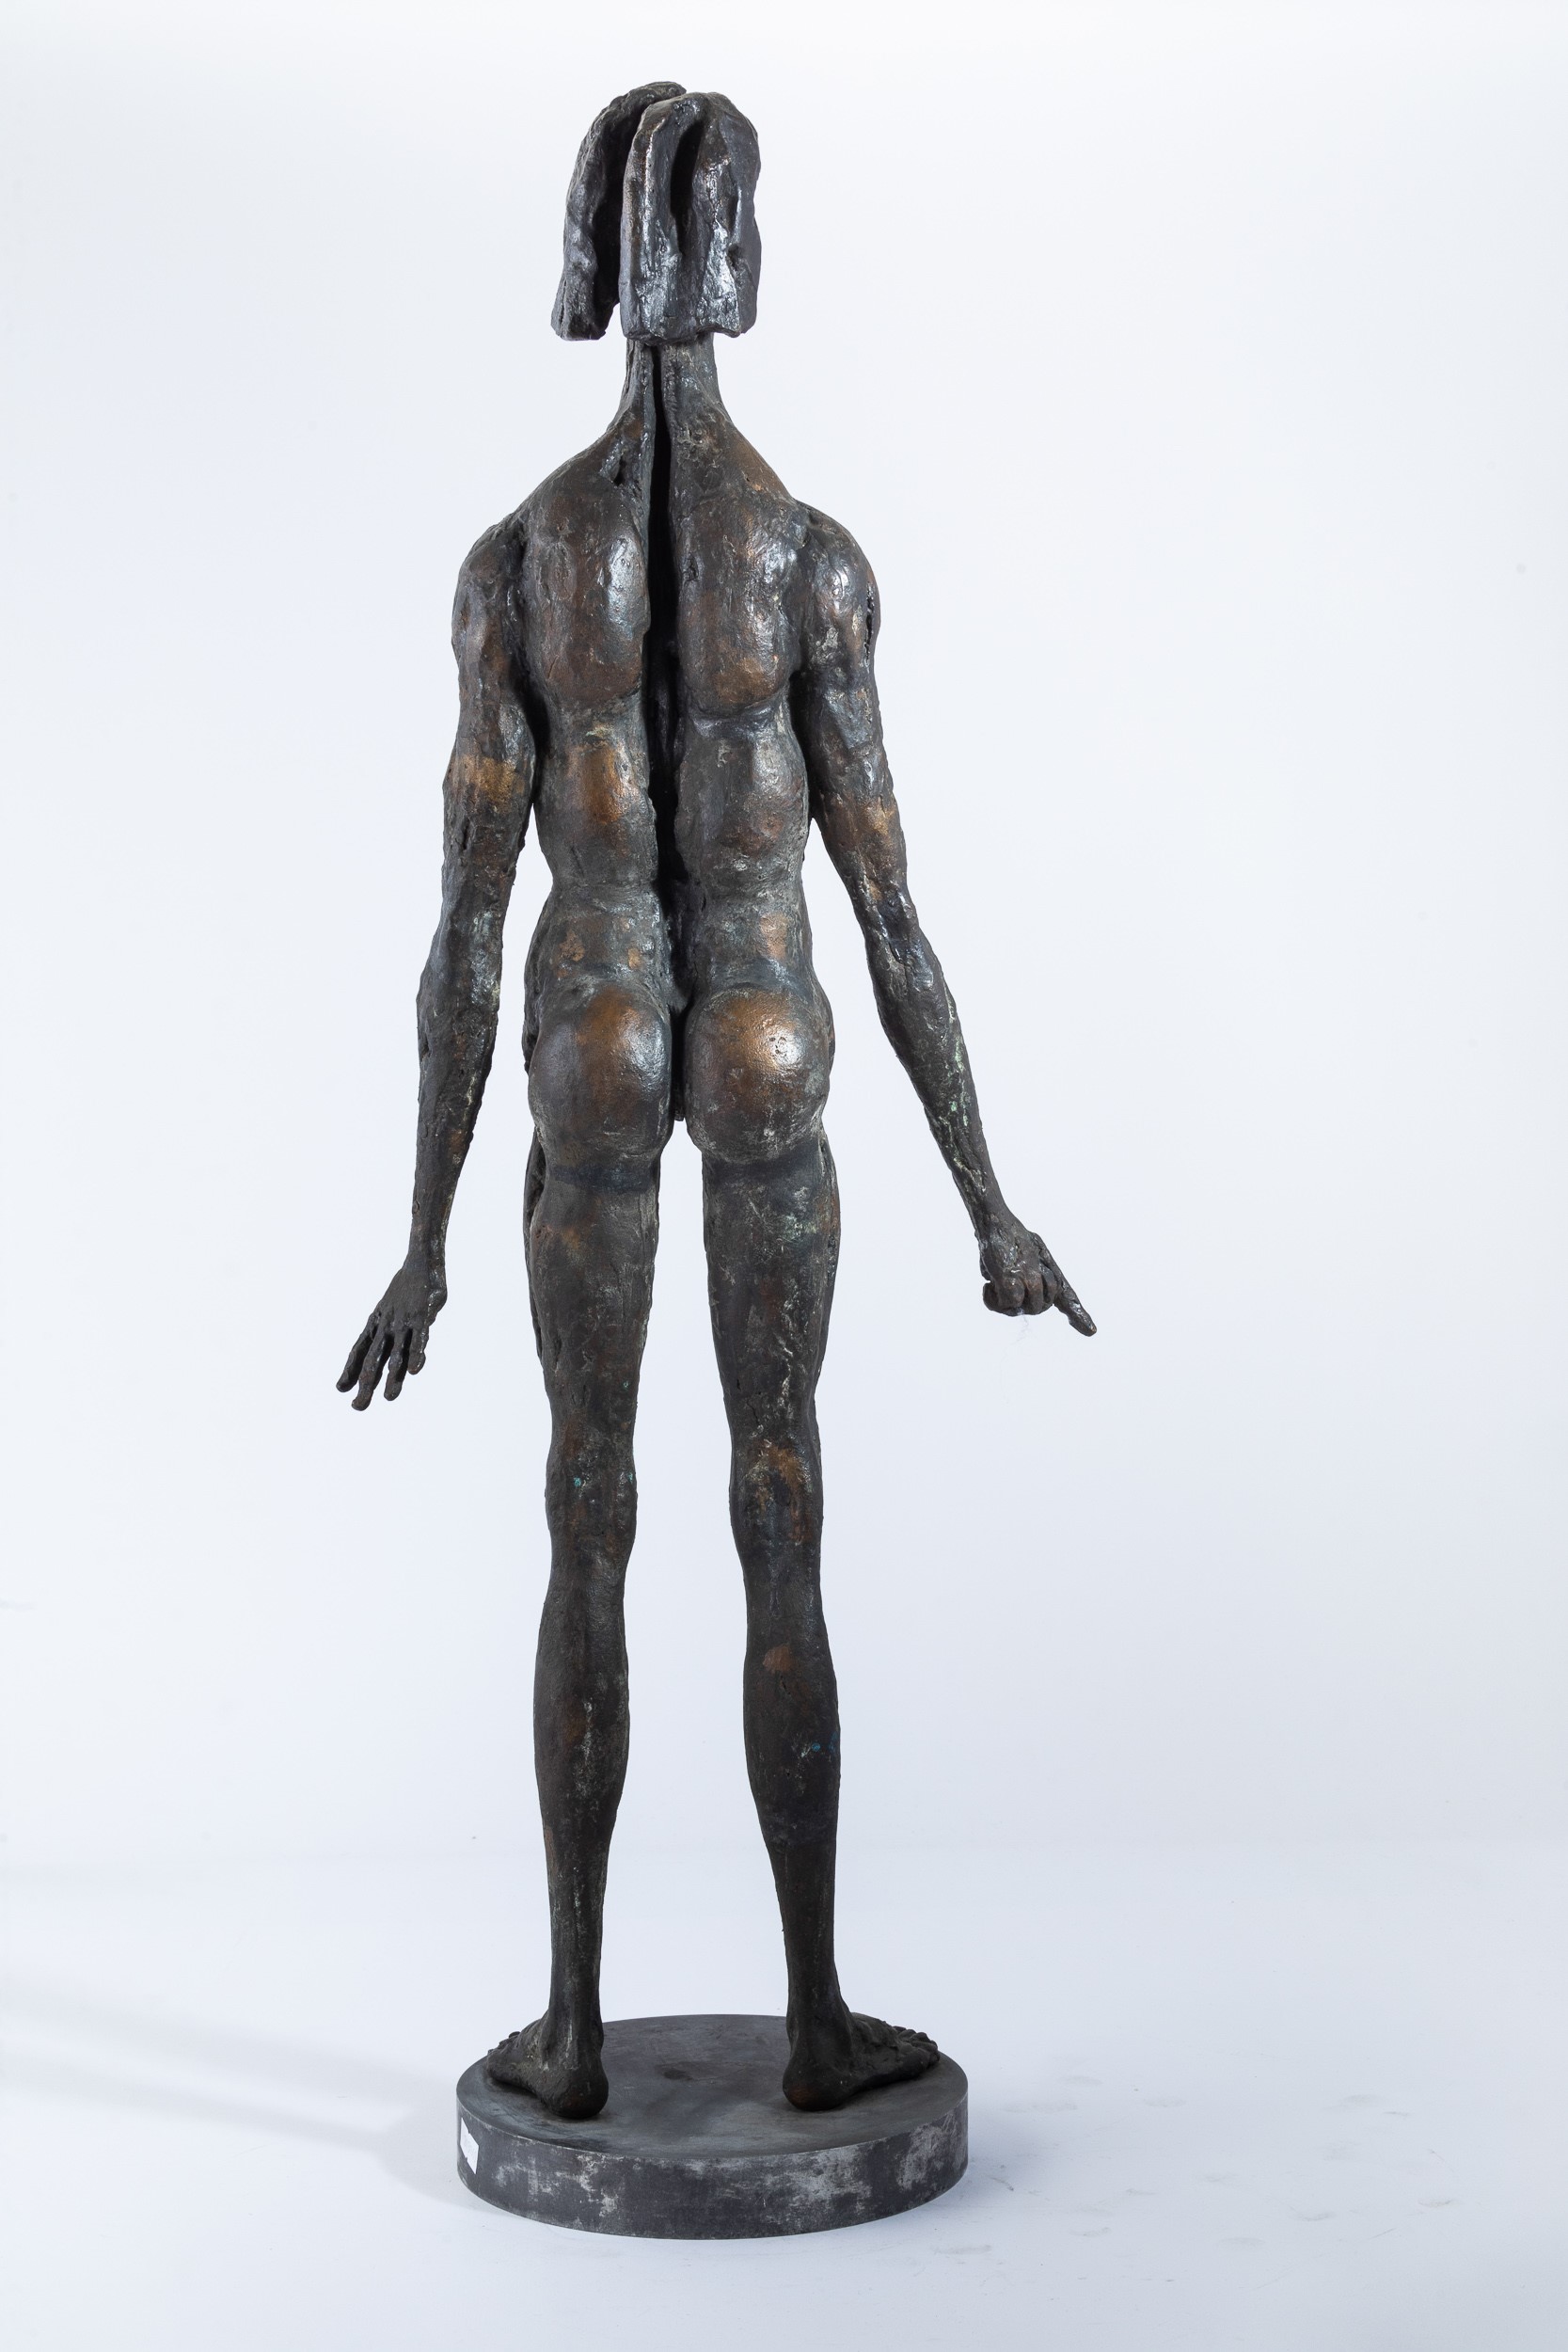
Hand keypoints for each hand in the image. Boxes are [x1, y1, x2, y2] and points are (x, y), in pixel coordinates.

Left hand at [337, 1255, 447, 1408]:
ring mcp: (404, 1322)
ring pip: (397, 1354)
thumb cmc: (407, 1287)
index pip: (359, 1350)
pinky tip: (415, 1371)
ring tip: (388, 1398)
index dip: (349, 1370)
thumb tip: (387, 1348)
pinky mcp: (423, 1316)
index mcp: (376, 1323)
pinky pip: (420, 1338)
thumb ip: (389, 1330)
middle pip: (373, 1360)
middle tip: (358, 1408)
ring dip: (392, 1377)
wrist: (420, 1259)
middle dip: (366, 1385)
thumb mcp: (390, 1308)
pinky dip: (418, 1354)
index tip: (340, 1389)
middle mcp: (386, 1325)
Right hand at [978, 1213, 1094, 1333]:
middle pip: (1039, 1308)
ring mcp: (1028, 1281)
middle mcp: (1041, 1278)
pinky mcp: (1012, 1284)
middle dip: (1021, 1303)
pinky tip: (987, 1284)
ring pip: (1023, 1309)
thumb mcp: (1023, 1255)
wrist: (995, 1222)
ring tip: (994, 1280)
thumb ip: (1025, 1276)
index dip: (1079, 1316)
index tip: (1091, 1331)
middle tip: (1004, 1285)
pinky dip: (991, 1298)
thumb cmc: (1007, 1238)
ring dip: (1004, 1300)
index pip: (1066, 1296)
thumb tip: (1011, 1299)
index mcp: (1048, 1270)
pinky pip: (1005, 1306)